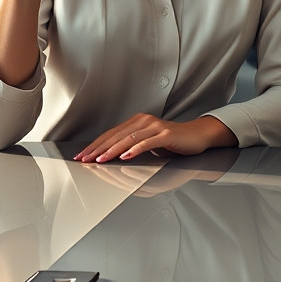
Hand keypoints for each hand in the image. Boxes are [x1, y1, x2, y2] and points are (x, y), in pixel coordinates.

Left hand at [75, 113, 236, 162]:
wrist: (197, 136)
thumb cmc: (173, 141)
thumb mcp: (148, 143)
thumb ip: (132, 146)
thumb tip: (112, 157)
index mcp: (137, 122)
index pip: (111, 134)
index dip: (95, 145)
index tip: (83, 155)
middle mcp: (144, 121)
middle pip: (116, 136)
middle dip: (98, 149)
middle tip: (85, 159)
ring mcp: (155, 127)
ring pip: (128, 139)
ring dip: (112, 151)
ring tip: (101, 160)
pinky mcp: (166, 135)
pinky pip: (146, 142)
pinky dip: (134, 150)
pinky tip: (125, 156)